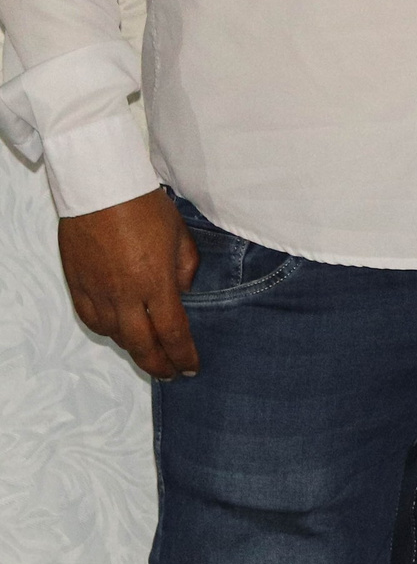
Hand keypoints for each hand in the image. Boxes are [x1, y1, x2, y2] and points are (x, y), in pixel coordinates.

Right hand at [59, 191, 200, 379]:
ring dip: (133, 347)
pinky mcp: (77, 284)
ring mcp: (97, 291)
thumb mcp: (180, 236)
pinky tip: (117, 332)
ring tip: (148, 351)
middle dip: (158, 364)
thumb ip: (186, 269)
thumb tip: (181, 293)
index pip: (172, 331)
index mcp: (155, 282)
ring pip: (114, 335)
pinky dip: (106, 330)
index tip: (191, 366)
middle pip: (141, 344)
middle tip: (170, 374)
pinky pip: (91, 319)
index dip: (182, 354)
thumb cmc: (145, 207)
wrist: (101, 189)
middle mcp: (124, 294)